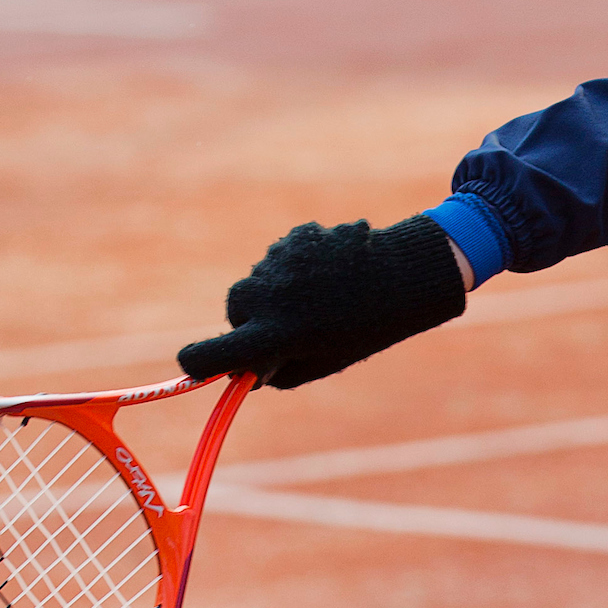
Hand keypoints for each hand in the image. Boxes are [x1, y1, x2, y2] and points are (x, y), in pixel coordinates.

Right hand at [179, 214, 466, 389]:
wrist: (409, 276)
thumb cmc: (366, 328)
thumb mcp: (321, 360)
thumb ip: (275, 370)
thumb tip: (238, 370)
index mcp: (275, 334)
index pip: (208, 355)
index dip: (199, 363)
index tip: (198, 366)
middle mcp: (268, 295)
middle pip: (235, 310)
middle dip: (252, 321)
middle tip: (292, 327)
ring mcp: (280, 261)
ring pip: (259, 281)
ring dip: (277, 291)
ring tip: (323, 296)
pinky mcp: (294, 237)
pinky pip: (281, 259)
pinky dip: (296, 268)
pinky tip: (329, 273)